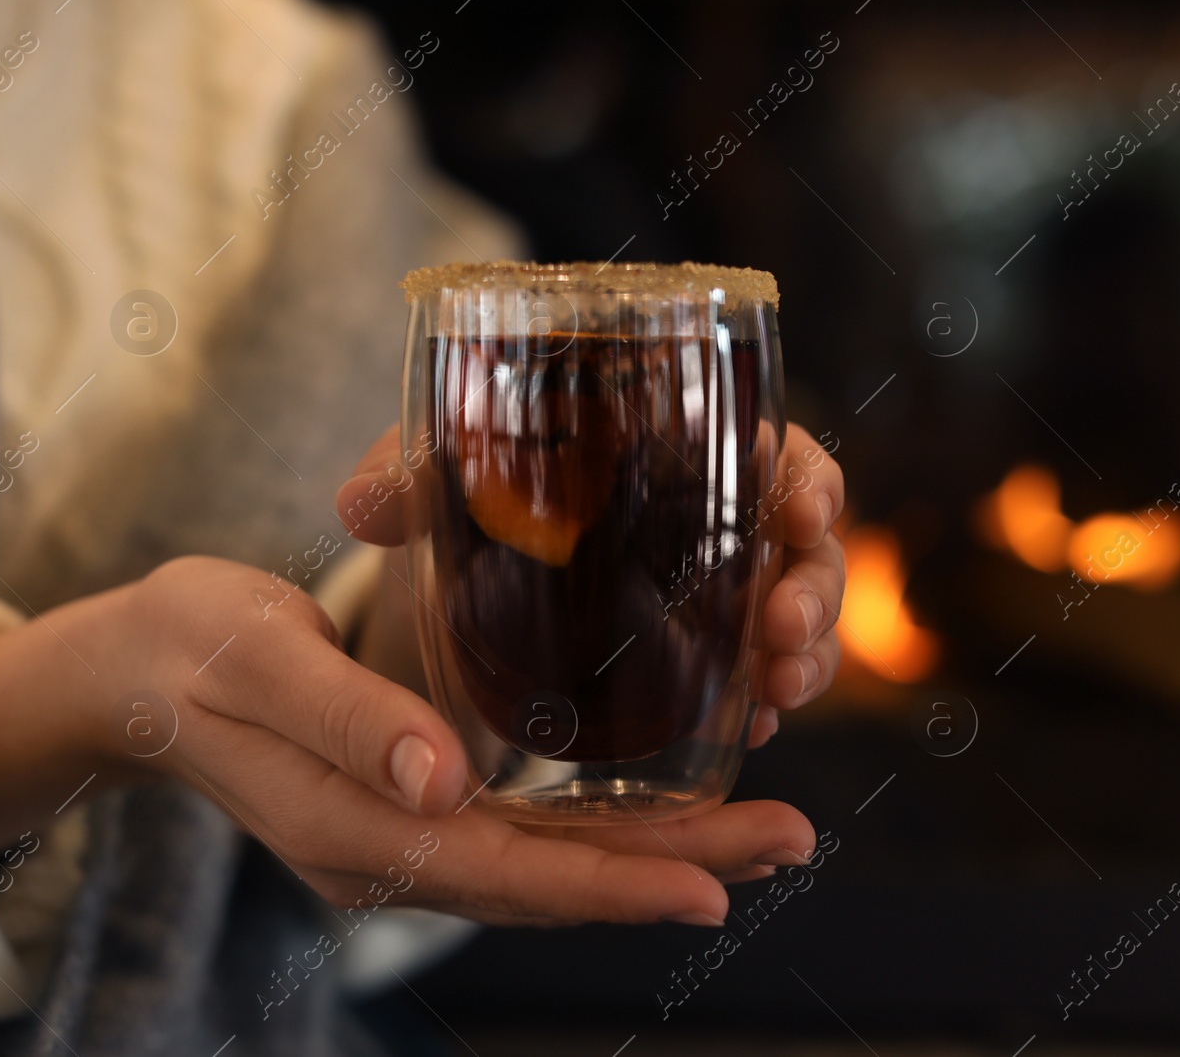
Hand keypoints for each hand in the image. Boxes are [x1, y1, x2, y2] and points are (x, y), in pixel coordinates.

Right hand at [0, 557, 815, 924]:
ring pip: (548, 868)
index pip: (508, 872)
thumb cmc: (188, 648)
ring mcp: (402, 841)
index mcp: (354, 828)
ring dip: (653, 858)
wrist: (133, 672)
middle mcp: (389, 854)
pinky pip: (524, 842)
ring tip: (758, 838)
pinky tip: (662, 820)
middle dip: (673, 869)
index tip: (716, 882)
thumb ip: (348, 716)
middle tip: (788, 843)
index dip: (615, 883)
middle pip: (551, 882)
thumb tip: (443, 778)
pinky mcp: (411, 811)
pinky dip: (601, 839)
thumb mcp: (255, 659)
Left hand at [337, 421, 845, 747]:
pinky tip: (754, 730)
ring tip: (777, 695)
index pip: (778, 451)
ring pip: (796, 621)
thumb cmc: (475, 496)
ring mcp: (718, 598)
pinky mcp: (703, 663)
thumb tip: (366, 505)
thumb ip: (409, 475)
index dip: (808, 480)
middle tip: (782, 627)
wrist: (467, 570)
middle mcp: (717, 524)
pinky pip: (757, 684)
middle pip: (804, 547)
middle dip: (814, 589)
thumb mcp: (442, 474)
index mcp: (682, 450)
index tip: (803, 512)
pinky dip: (763, 708)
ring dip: (805, 658)